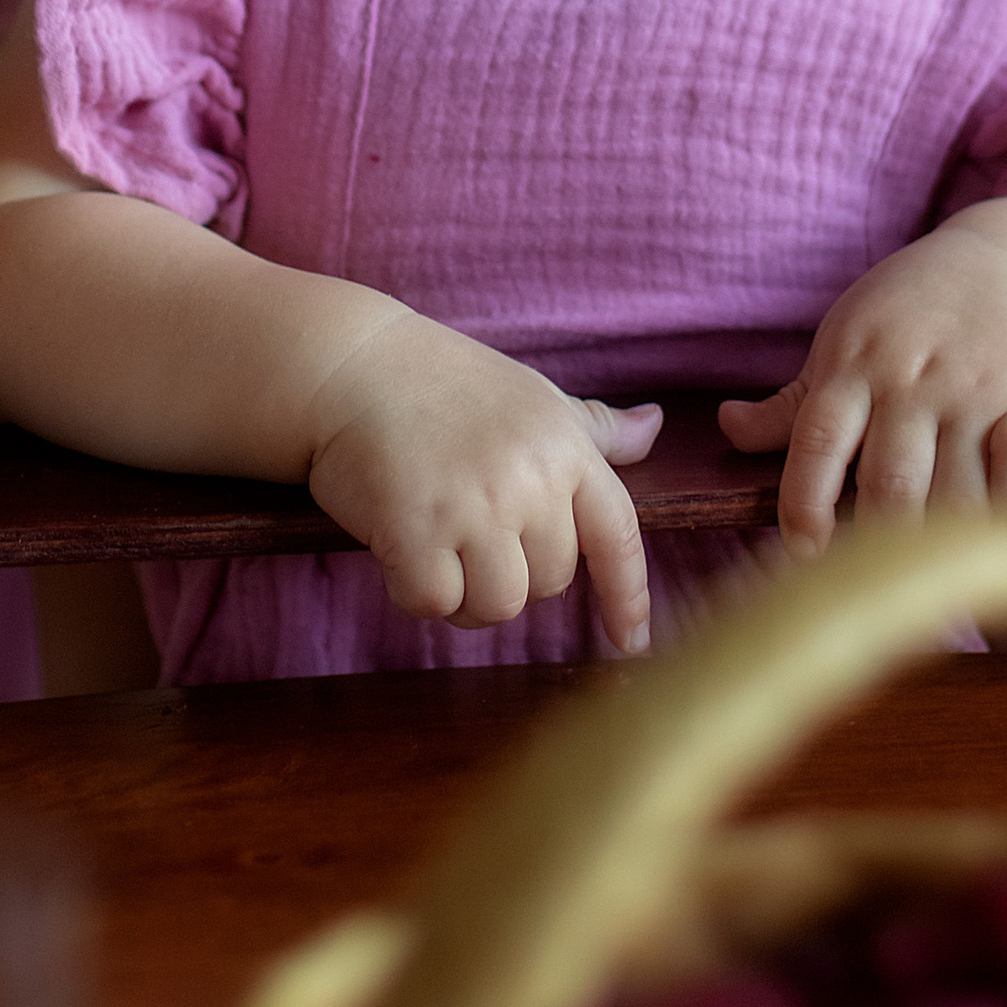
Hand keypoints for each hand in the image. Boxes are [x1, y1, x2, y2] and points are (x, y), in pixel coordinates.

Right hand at [302, 307, 663, 651]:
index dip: (628, 597)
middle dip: (510, 571)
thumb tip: (654, 427)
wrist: (352, 364)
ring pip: (497, 605)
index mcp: (565, 447)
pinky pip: (435, 604)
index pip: (617, 536)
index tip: (631, 642)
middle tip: (466, 526)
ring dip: (464, 591)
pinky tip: (399, 545)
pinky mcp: (418, 532)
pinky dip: (414, 589)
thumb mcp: (531, 394)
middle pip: (548, 583)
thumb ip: (592, 425)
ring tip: (436, 539)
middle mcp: (530, 479)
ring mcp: (475, 507)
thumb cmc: (443, 381)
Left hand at [716, 225, 1006, 556]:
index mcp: (851, 369)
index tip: (805, 551)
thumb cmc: (906, 316)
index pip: (816, 444)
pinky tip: (993, 520)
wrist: (1003, 267)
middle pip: (890, 482)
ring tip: (934, 564)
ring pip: (956, 494)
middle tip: (879, 575)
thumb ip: (789, 402)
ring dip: (943, 537)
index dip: (804, 505)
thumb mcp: (841, 344)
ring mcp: (973, 392)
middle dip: (881, 539)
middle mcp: (910, 382)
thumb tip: (727, 427)